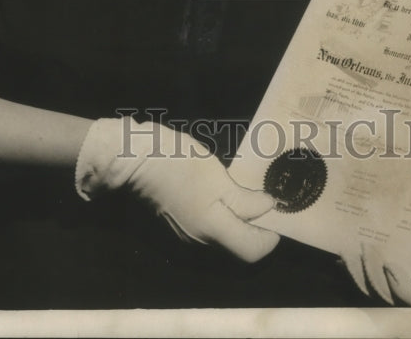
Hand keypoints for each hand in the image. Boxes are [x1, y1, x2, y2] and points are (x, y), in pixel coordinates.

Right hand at [76, 117, 279, 262]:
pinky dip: (222, 218)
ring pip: (224, 239)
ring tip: (248, 194)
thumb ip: (244, 198)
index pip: (252, 251)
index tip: (277, 215)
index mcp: (212, 230)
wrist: (133, 159)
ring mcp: (187, 236)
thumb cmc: (178, 163)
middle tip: (266, 201)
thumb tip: (268, 208)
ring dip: (239, 223)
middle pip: (239, 248)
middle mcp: (200, 243)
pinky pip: (209, 231)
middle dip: (256, 229)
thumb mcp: (216, 175)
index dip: (270, 238)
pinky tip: (224, 194)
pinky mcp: (178, 225)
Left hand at [342, 218, 410, 305]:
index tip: (393, 267)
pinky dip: (349, 265)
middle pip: (389, 296)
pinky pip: (357, 272)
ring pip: (370, 287)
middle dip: (374, 279)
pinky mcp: (371, 260)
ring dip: (359, 272)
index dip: (405, 292)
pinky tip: (343, 247)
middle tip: (368, 249)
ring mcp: (390, 272)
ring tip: (353, 247)